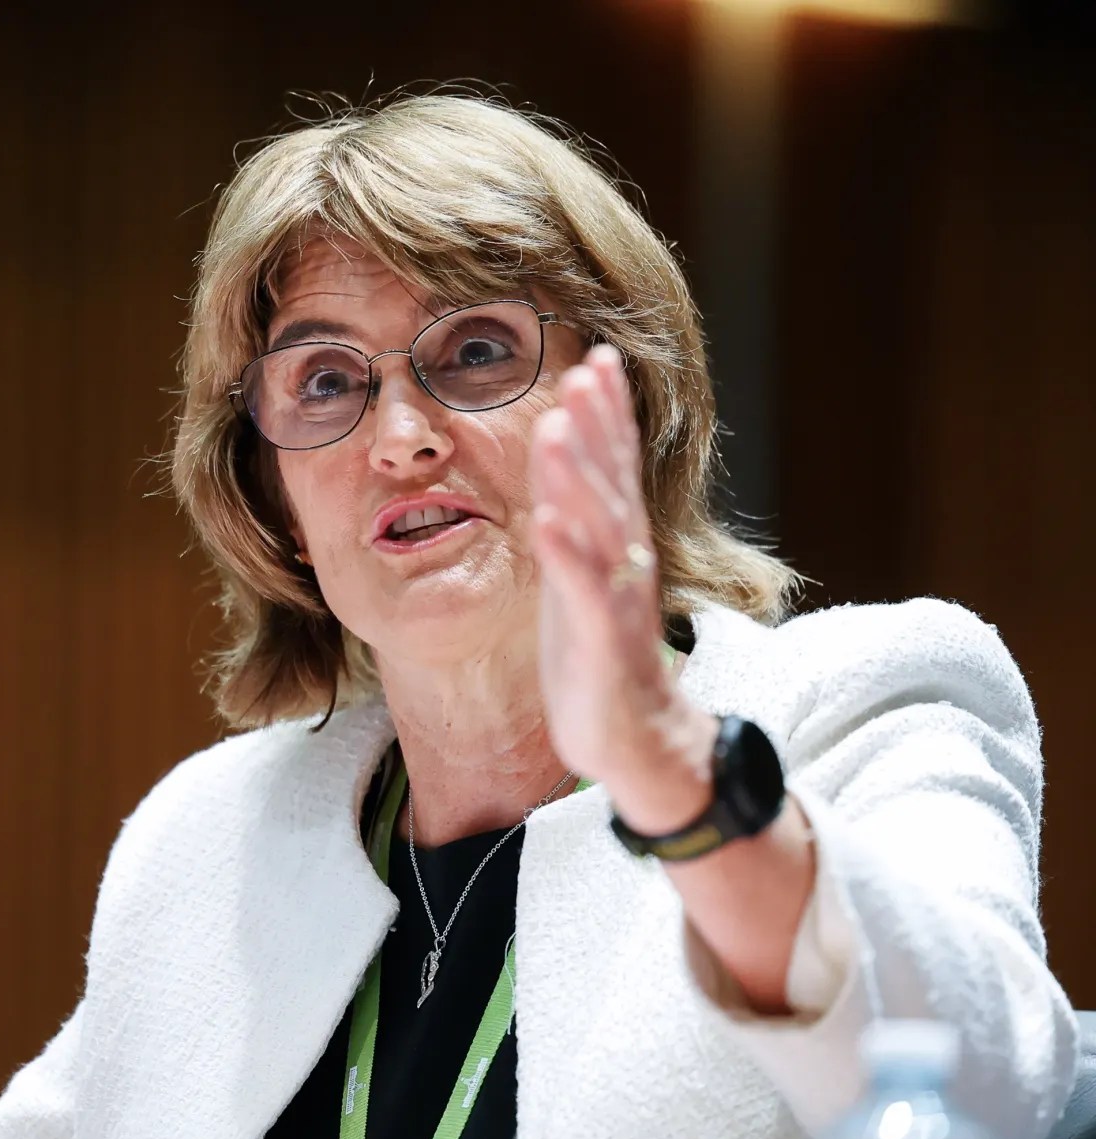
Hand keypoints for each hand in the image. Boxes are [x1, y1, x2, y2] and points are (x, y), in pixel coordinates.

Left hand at [530, 344, 715, 831]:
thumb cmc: (598, 655)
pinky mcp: (599, 641)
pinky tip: (546, 521)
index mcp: (616, 546)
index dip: (606, 414)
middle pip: (610, 483)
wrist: (633, 740)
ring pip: (598, 527)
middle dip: (597, 426)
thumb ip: (578, 523)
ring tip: (552, 425)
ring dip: (576, 476)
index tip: (595, 357)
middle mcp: (624, 562)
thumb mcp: (582, 579)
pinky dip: (567, 556)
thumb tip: (565, 466)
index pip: (613, 468)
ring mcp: (615, 599)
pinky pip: (582, 592)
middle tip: (585, 367)